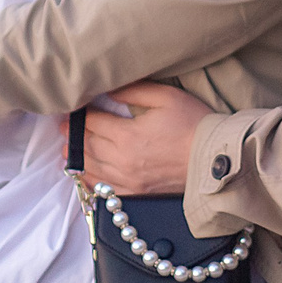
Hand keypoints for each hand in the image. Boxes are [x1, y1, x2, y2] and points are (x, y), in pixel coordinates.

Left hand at [74, 81, 214, 195]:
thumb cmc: (194, 124)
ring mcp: (129, 180)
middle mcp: (122, 161)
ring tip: (67, 148)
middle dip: (75, 134)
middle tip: (64, 127)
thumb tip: (108, 89)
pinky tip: (84, 175)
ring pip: (92, 168)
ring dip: (77, 157)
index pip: (93, 122)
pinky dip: (90, 181)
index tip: (74, 108)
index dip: (82, 114)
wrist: (217, 159)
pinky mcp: (137, 193)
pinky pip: (104, 190)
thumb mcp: (165, 97)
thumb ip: (133, 90)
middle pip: (89, 145)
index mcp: (127, 135)